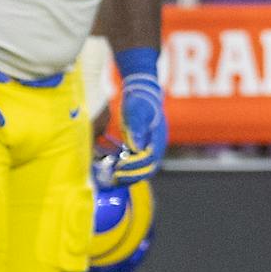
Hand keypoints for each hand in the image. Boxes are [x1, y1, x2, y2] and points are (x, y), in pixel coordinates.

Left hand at [111, 70, 166, 185]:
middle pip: (148, 169)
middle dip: (131, 175)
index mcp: (157, 140)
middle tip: (115, 177)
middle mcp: (156, 147)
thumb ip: (136, 127)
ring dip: (129, 174)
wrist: (142, 94)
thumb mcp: (136, 111)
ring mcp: (151, 148)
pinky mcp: (143, 148)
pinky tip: (114, 166)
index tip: (119, 168)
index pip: (149, 161)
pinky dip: (127, 167)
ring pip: (143, 168)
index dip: (135, 167)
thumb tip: (136, 146)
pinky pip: (137, 163)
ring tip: (113, 175)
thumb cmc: (139, 102)